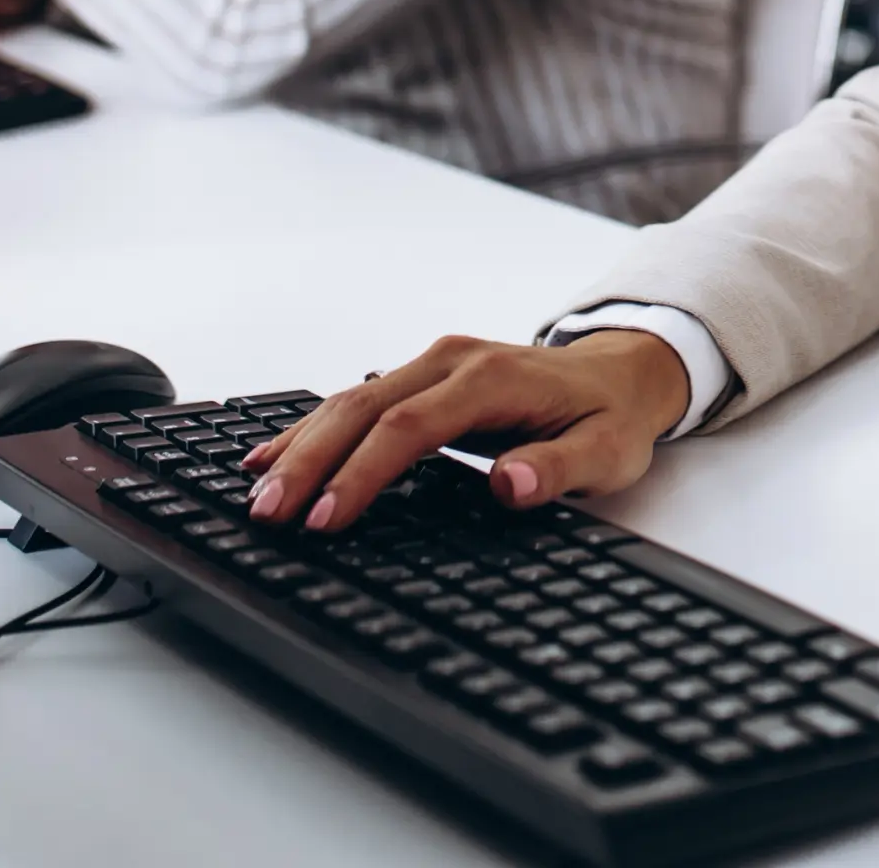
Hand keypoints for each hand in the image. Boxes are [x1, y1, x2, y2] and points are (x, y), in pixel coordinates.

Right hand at [240, 331, 692, 533]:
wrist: (622, 371)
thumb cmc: (611, 417)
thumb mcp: (607, 453)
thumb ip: (559, 469)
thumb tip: (509, 485)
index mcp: (491, 379)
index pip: (409, 428)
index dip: (362, 473)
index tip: (325, 518)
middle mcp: (453, 360)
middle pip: (363, 408)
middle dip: (310, 461)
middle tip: (269, 512)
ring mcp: (432, 362)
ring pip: (350, 400)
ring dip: (301, 446)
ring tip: (257, 492)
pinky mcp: (421, 374)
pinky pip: (357, 400)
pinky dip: (312, 429)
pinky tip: (274, 455)